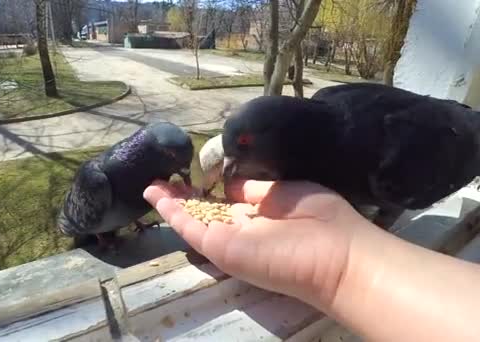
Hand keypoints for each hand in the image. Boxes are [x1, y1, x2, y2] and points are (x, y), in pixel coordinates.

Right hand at [143, 179, 368, 308]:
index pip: (223, 203)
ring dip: (169, 203)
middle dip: (181, 198)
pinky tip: (157, 196)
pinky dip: (172, 213)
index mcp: (256, 217)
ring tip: (151, 186)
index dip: (204, 191)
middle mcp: (239, 230)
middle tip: (160, 181)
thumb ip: (253, 190)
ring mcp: (228, 240)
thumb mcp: (282, 192)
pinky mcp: (221, 248)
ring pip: (192, 221)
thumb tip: (231, 183)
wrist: (336, 252)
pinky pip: (191, 229)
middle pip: (203, 213)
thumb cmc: (319, 218)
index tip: (189, 177)